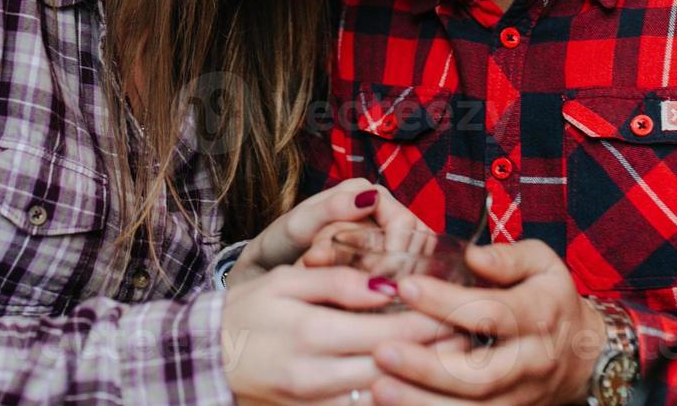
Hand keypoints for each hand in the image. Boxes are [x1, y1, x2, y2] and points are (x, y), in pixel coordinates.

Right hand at [221, 264, 467, 404]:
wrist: (203, 361)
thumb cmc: (246, 313)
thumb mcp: (284, 281)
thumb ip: (337, 282)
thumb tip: (388, 284)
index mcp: (314, 333)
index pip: (392, 332)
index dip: (434, 324)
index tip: (463, 312)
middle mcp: (319, 376)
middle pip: (397, 368)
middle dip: (439, 355)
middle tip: (473, 338)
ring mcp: (317, 404)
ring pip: (385, 400)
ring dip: (422, 383)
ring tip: (455, 365)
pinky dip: (392, 401)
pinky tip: (413, 388)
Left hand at [228, 179, 423, 286]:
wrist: (262, 272)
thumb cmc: (278, 244)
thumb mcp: (298, 226)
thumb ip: (330, 210)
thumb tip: (369, 196)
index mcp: (363, 192)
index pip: (402, 220)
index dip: (396, 249)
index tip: (378, 274)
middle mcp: (378, 211)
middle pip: (414, 243)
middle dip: (394, 269)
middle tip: (370, 293)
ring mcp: (382, 239)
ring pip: (411, 264)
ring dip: (392, 283)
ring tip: (366, 300)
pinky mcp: (380, 265)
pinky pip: (400, 280)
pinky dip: (388, 294)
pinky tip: (372, 308)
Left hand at [368, 241, 605, 405]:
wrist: (584, 355)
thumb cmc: (550, 299)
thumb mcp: (543, 263)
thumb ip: (508, 257)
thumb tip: (471, 254)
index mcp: (538, 316)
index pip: (491, 312)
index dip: (447, 301)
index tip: (405, 287)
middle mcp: (530, 362)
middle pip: (480, 374)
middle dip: (427, 367)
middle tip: (381, 350)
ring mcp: (519, 397)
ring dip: (422, 403)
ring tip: (379, 388)